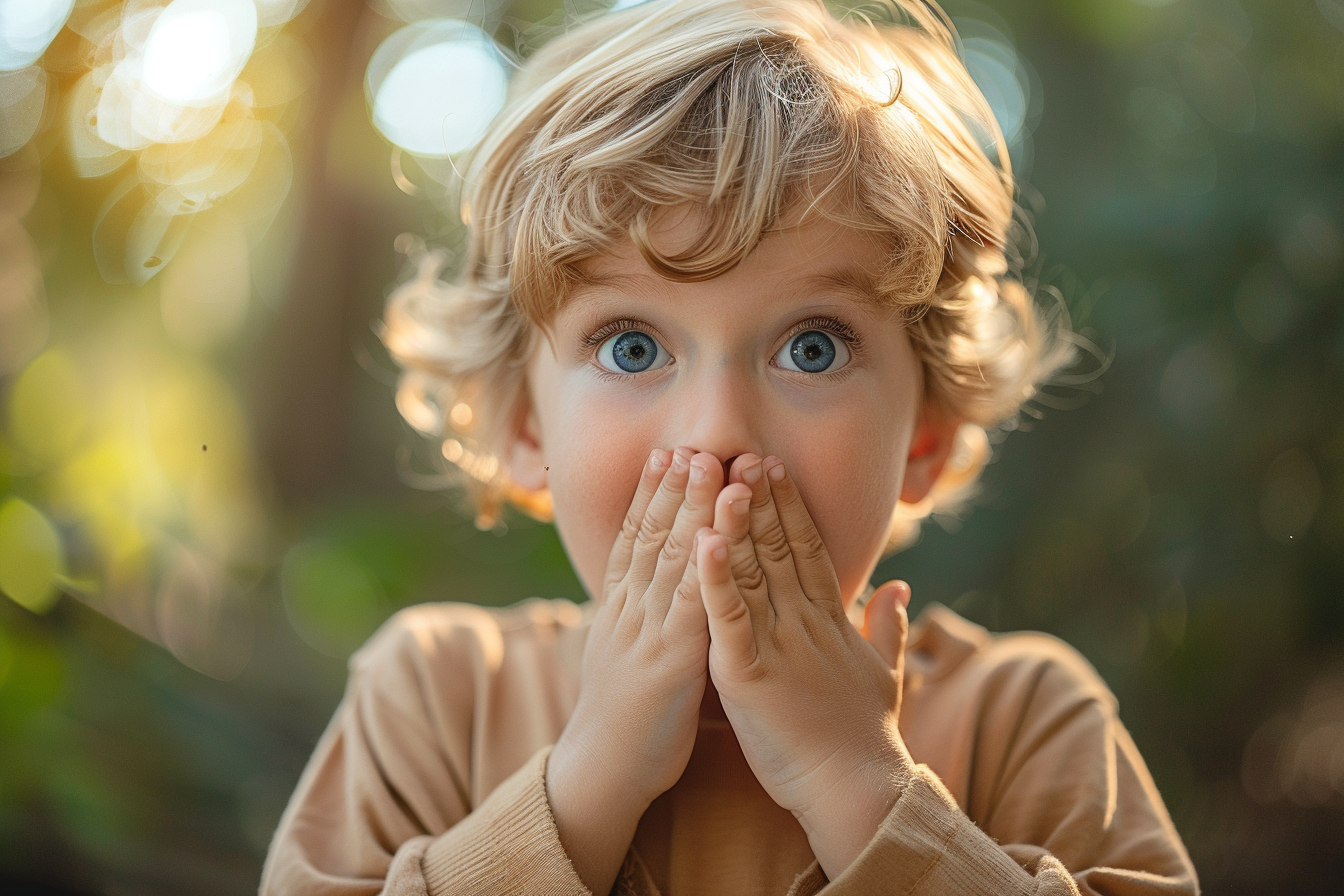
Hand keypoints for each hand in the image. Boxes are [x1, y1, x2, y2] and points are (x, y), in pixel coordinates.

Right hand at [547, 446, 722, 893]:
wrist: (602, 767)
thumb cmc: (624, 715)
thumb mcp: (623, 651)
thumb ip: (639, 614)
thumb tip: (649, 585)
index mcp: (621, 608)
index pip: (635, 538)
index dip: (652, 495)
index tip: (667, 454)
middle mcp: (630, 610)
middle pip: (651, 536)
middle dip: (673, 487)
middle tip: (691, 443)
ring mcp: (647, 632)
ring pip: (669, 559)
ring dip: (689, 508)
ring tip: (707, 466)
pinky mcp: (669, 660)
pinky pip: (690, 605)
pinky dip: (703, 567)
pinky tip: (715, 536)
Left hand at [694, 454, 914, 876]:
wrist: (857, 790)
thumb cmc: (866, 738)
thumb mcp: (885, 673)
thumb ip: (889, 627)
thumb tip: (900, 587)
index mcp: (830, 620)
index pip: (809, 548)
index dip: (791, 506)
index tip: (775, 466)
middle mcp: (804, 622)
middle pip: (781, 546)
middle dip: (761, 498)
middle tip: (744, 451)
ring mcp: (776, 645)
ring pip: (753, 570)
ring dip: (736, 521)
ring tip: (720, 475)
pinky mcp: (748, 674)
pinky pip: (727, 618)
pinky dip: (714, 579)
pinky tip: (703, 542)